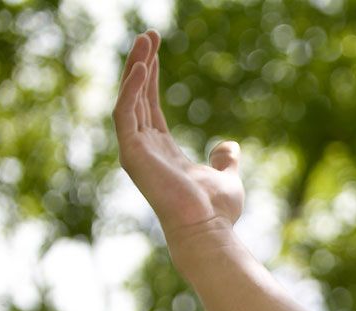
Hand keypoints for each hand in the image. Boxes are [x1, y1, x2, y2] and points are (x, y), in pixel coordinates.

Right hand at [113, 31, 244, 246]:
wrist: (208, 230)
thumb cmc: (216, 212)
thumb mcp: (225, 178)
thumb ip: (224, 160)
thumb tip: (229, 145)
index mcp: (161, 151)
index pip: (150, 105)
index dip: (151, 77)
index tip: (155, 49)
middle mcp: (144, 148)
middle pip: (137, 96)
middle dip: (141, 64)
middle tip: (148, 34)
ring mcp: (136, 151)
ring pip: (129, 100)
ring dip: (135, 68)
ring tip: (145, 39)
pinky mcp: (132, 154)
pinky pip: (126, 114)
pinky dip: (132, 89)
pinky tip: (143, 66)